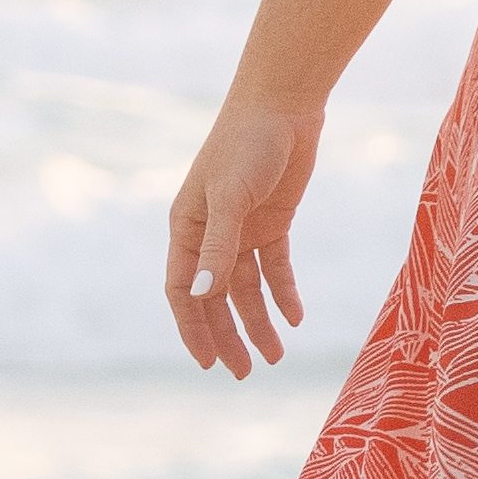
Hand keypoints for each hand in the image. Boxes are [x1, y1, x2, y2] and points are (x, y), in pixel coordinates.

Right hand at [168, 90, 321, 377]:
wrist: (284, 106)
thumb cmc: (247, 144)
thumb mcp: (230, 198)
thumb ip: (217, 247)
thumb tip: (201, 296)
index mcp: (185, 228)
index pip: (182, 290)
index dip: (193, 328)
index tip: (208, 363)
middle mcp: (209, 233)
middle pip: (215, 297)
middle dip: (228, 335)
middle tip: (246, 373)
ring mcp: (242, 228)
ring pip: (247, 288)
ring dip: (259, 321)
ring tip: (276, 357)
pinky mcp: (273, 222)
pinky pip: (275, 267)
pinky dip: (284, 292)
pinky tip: (295, 317)